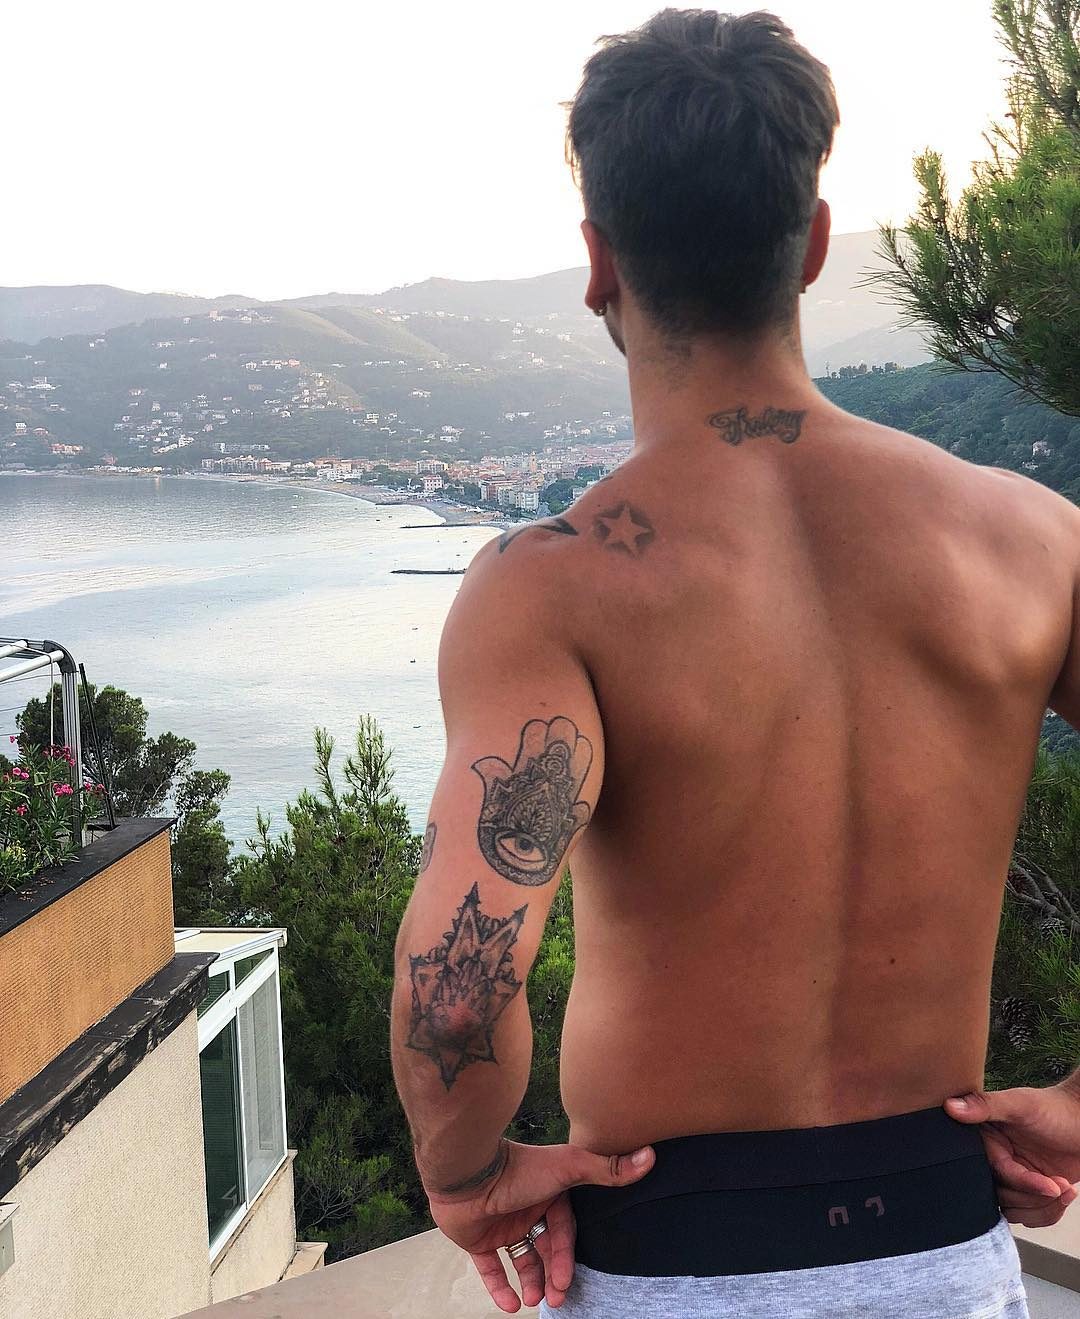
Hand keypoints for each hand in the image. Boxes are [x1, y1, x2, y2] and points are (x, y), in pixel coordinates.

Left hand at [425, 1137, 654, 1311]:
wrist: (466, 1173)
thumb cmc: (519, 1169)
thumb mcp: (568, 1168)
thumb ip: (606, 1169)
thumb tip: (650, 1156)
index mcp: (549, 1193)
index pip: (563, 1231)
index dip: (566, 1256)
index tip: (567, 1281)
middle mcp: (527, 1209)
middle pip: (545, 1249)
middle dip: (551, 1275)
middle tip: (556, 1301)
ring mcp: (501, 1224)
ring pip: (521, 1260)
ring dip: (530, 1283)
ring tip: (532, 1302)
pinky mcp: (477, 1239)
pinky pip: (490, 1269)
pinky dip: (499, 1288)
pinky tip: (509, 1305)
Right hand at [945, 1083, 1079, 1226]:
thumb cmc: (1056, 1108)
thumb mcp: (1020, 1104)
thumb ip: (985, 1105)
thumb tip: (950, 1106)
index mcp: (987, 1138)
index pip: (995, 1173)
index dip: (1022, 1183)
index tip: (1048, 1184)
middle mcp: (996, 1159)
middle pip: (1003, 1197)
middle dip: (1035, 1197)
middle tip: (1058, 1185)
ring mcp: (1014, 1177)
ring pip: (1015, 1212)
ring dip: (1045, 1207)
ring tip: (1065, 1188)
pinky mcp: (1029, 1191)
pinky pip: (1030, 1216)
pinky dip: (1051, 1211)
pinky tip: (1067, 1192)